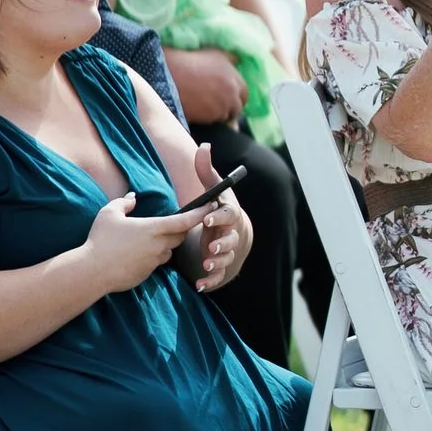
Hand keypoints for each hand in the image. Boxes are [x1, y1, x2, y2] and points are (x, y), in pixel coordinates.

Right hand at [81, 190, 211, 292]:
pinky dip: (151, 257)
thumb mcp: (109, 214)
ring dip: (163, 245)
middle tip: (171, 223)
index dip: (200, 213)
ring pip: (167, 251)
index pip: (185, 220)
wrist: (92, 271)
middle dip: (179, 230)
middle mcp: (159, 245)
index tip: (211, 206)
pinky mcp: (147, 274)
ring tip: (146, 240)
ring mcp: (154, 262)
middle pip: (179, 237)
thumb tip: (132, 197)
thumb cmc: (100, 239)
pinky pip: (155, 263)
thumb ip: (124, 203)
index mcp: (154, 228)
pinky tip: (134, 254)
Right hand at [169, 48, 248, 123]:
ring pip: (224, 116)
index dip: (235, 96)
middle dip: (228, 107)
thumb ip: (230, 59)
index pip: (244, 93)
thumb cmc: (190, 60)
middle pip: (236, 107)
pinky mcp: (211, 116)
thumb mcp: (214, 53)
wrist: (170, 74)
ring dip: (217, 113)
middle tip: (215, 104)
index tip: (226, 96)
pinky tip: (197, 109)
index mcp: (235, 76)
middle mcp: (233, 91)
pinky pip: (213, 122)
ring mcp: (223, 105)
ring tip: (203, 105)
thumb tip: (237, 62)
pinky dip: (207, 118)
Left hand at [188, 144, 252, 292]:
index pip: (228, 214)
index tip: (208, 217)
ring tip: (205, 265)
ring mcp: (228, 251)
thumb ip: (206, 170)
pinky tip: (200, 285)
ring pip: (226, 258)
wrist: (230, 231)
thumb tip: (203, 145)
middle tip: (210, 247)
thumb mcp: (214, 189)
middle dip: (222, 243)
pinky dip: (210, 281)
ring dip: (217, 262)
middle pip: (230, 239)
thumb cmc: (219, 207)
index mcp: (229, 214)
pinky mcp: (222, 265)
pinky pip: (219, 275)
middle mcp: (231, 233)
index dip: (219, 216)